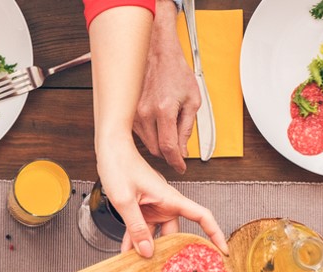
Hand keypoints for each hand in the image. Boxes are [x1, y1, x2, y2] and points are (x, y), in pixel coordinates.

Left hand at [95, 144, 227, 257]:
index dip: (214, 233)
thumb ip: (135, 227)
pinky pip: (141, 230)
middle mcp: (166, 204)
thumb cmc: (119, 165)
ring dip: (148, 250)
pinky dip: (134, 242)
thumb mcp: (125, 201)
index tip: (222, 250)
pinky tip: (126, 255)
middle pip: (177, 232)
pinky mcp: (142, 209)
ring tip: (143, 269)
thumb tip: (147, 252)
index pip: (201, 216)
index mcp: (170, 198)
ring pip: (156, 235)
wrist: (109, 150)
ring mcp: (154, 208)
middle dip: (173, 252)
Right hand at [134, 0, 199, 173]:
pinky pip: (139, 135)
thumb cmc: (175, 72)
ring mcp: (135, 114)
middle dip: (169, 153)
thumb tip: (183, 149)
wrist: (158, 55)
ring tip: (169, 135)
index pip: (168, 147)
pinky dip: (150, 137)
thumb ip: (187, 128)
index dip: (176, 161)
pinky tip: (158, 128)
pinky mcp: (129, 114)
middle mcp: (146, 114)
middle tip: (179, 151)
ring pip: (147, 144)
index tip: (181, 166)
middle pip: (156, 149)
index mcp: (164, 110)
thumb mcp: (192, 100)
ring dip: (159, 145)